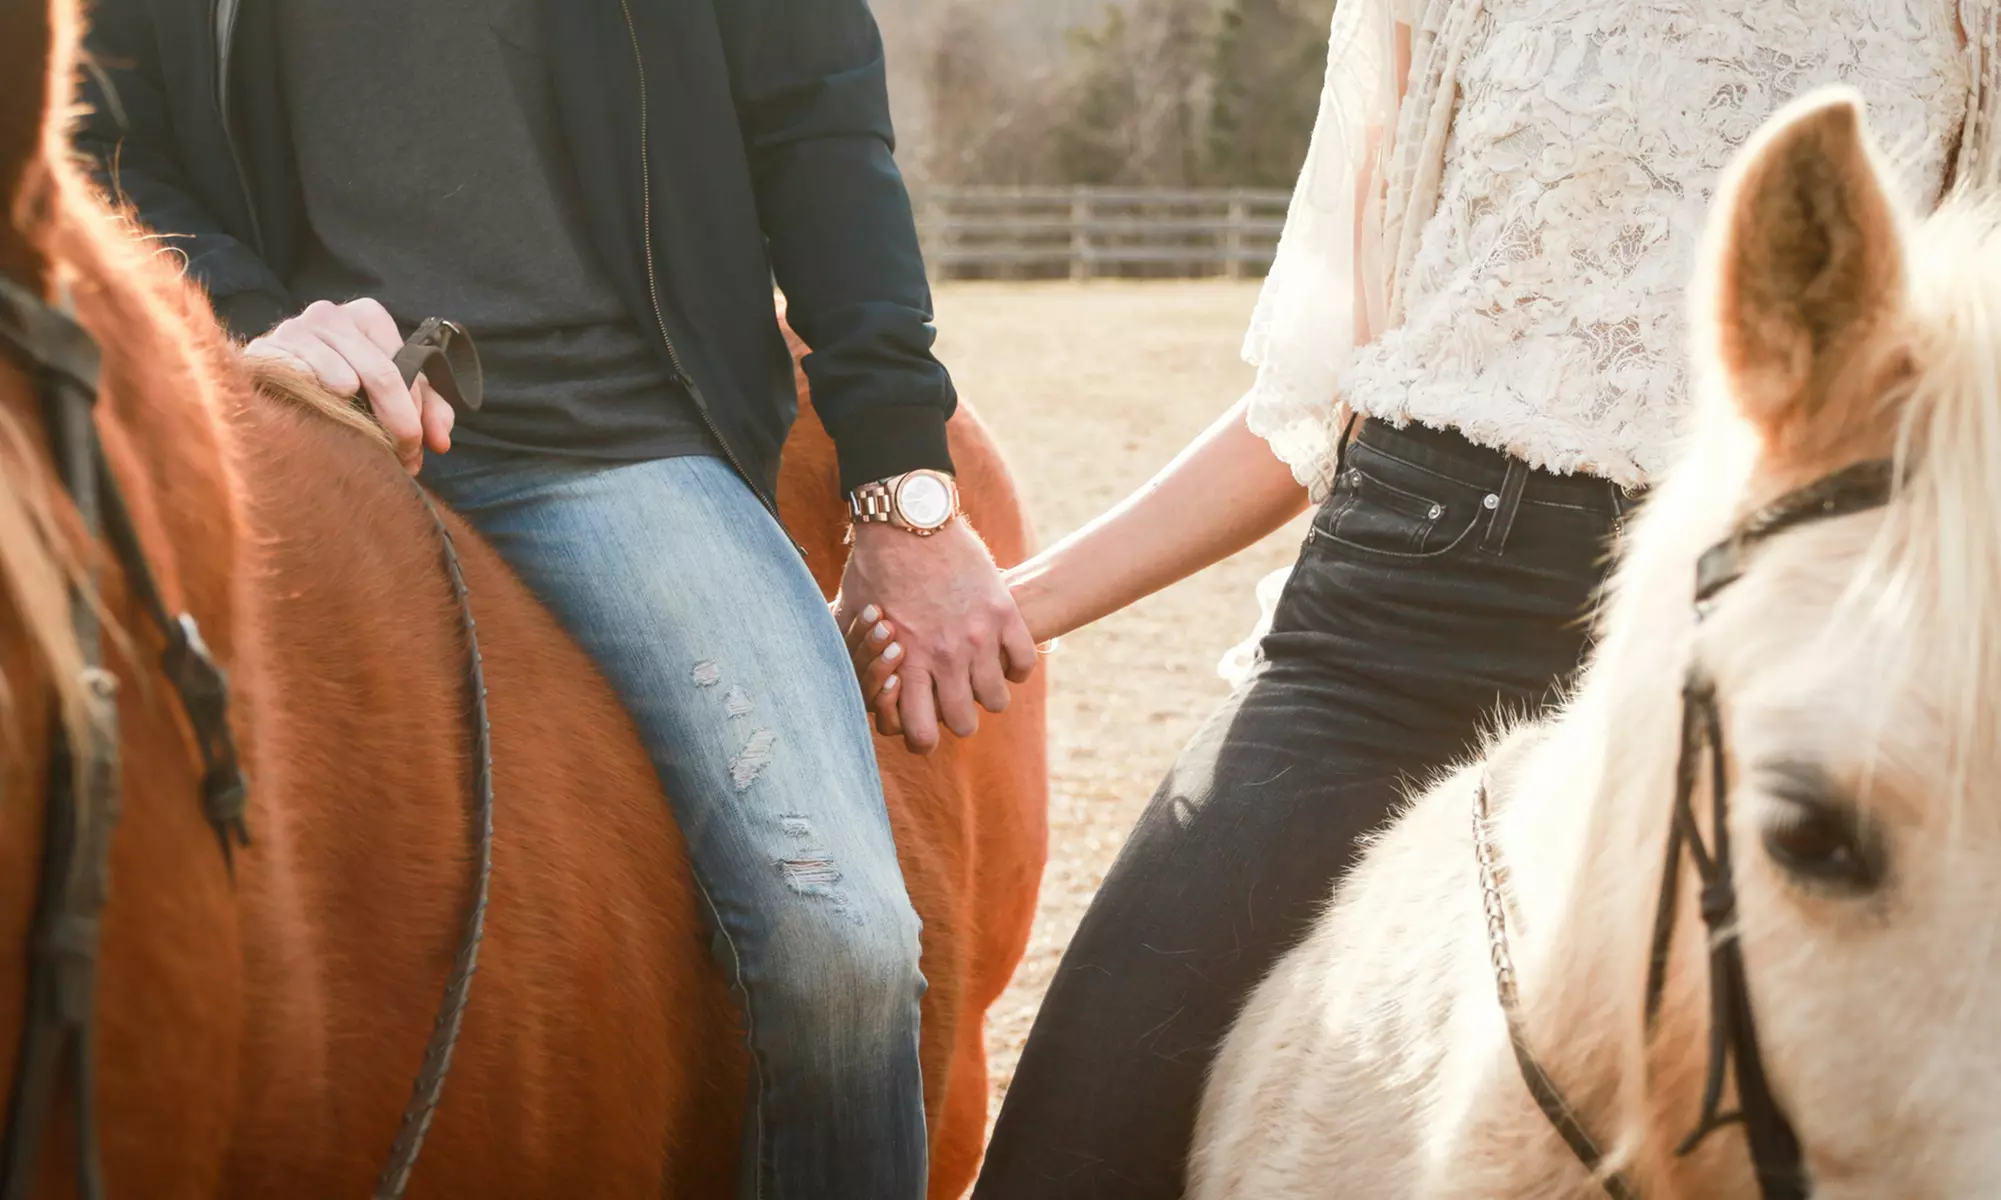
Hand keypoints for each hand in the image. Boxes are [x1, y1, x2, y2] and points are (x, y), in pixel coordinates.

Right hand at [244, 297, 453, 472]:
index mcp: (367, 315)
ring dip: (356, 421)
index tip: (417, 449)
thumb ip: (427, 408)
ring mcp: (293, 328)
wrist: (277, 374)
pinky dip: (313, 403)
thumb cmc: (346, 382)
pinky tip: (320, 421)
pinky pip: (296, 380)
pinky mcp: (263, 351)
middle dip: (397, 423)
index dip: (414, 414)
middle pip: (378, 373)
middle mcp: (330, 314)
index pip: (403, 368)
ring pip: (339, 378)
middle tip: (403, 459)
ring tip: (361, 442)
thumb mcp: (394, 390)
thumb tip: (441, 441)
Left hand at [835, 518, 1035, 753]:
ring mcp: (978, 636)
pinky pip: (1023, 661)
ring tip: (980, 676)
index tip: (925, 723)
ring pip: (996, 699)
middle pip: (965, 723)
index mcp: (907, 664)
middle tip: (955, 699)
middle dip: (959, 717)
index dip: (923, 738)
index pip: (921, 733)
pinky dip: (1016, 666)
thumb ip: (853, 653)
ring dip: (989, 693)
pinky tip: (1003, 655)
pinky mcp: (1003, 612)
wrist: (909, 518)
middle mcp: (945, 657)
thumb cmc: (874, 566)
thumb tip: (841, 679)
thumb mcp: (852, 616)